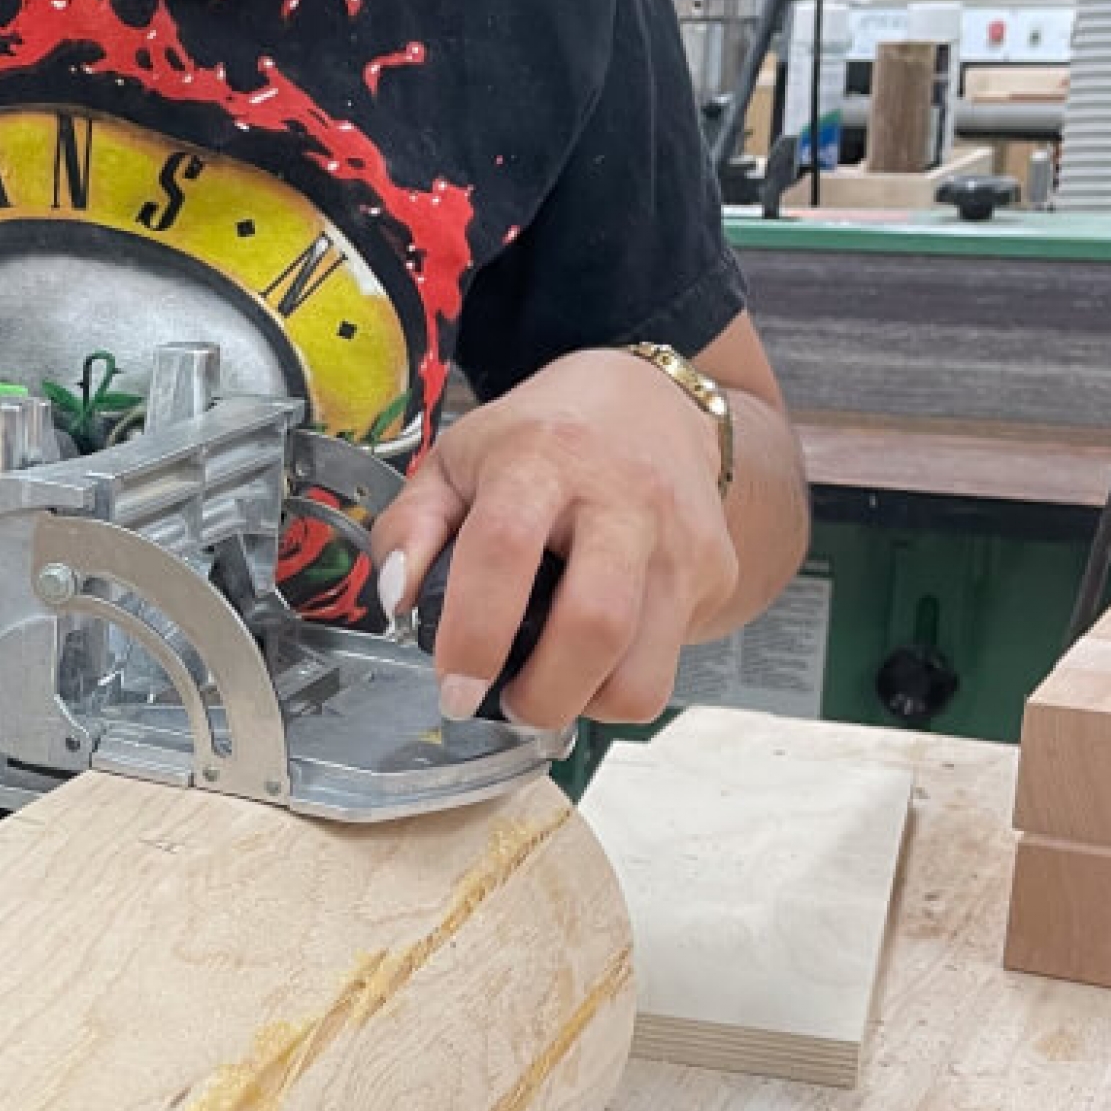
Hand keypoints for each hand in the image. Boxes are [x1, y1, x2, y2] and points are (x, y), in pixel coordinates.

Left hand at [372, 348, 737, 728]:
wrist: (651, 404)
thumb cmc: (538, 442)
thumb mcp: (455, 462)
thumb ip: (408, 528)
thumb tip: (395, 599)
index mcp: (542, 458)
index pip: (505, 549)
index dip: (474, 633)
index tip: (453, 688)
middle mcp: (624, 496)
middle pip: (595, 624)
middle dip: (541, 695)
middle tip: (504, 704)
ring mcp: (681, 538)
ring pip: (644, 670)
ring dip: (583, 705)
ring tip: (547, 686)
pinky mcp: (715, 572)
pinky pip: (666, 668)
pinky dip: (618, 689)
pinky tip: (590, 659)